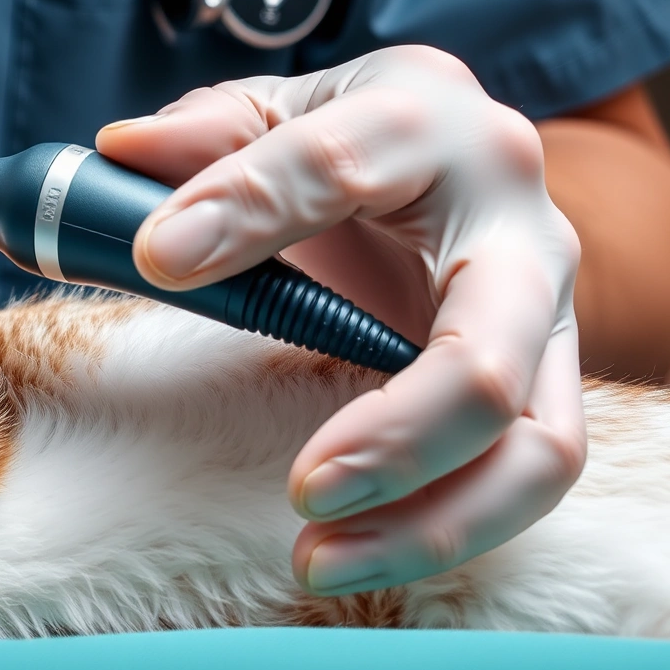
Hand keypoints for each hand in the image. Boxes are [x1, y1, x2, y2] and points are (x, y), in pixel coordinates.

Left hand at [97, 45, 586, 595]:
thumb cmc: (338, 137)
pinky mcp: (546, 385)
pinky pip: (522, 477)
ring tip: (317, 557)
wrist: (436, 159)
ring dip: (436, 521)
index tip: (158, 257)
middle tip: (303, 490)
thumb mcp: (264, 112)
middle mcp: (515, 219)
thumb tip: (121, 153)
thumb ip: (197, 136)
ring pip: (540, 444)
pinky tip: (352, 555)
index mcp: (426, 118)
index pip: (339, 162)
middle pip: (492, 350)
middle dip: (402, 434)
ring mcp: (548, 312)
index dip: (246, 207)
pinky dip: (442, 530)